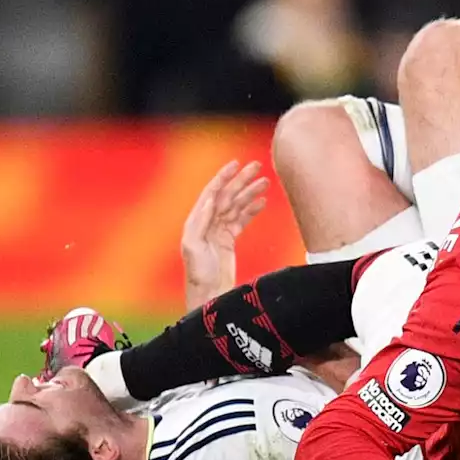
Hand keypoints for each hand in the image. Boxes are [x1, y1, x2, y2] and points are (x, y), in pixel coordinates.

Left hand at [181, 160, 268, 309]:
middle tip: (257, 166)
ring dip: (250, 192)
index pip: (212, 192)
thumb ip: (200, 222)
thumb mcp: (193, 247)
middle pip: (227, 195)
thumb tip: (211, 198)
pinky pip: (241, 219)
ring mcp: (218, 230)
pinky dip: (251, 209)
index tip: (236, 164)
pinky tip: (262, 201)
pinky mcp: (228, 240)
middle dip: (241, 180)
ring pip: (236, 205)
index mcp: (197, 221)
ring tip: (265, 182)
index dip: (223, 177)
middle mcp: (207, 222)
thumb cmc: (198, 275)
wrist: (208, 295)